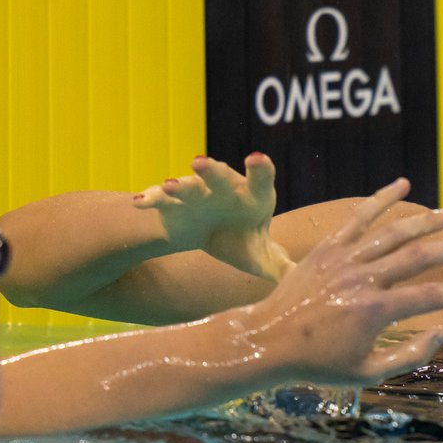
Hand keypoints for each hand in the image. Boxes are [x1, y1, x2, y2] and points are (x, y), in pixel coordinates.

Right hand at [134, 154, 294, 280]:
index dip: (259, 168)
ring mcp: (197, 193)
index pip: (260, 178)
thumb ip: (280, 266)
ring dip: (179, 185)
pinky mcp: (173, 203)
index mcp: (253, 196)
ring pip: (188, 186)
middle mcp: (224, 189)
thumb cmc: (241, 240)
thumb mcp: (261, 256)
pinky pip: (161, 199)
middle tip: (199, 162)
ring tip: (169, 184)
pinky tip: (140, 203)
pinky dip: (151, 199)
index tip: (256, 159)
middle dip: (210, 169)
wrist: (206, 235)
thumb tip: (301, 282)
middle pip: (219, 176)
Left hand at [237, 178, 442, 385]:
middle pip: (419, 256)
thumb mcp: (368, 373)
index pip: (430, 296)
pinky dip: (380, 199)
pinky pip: (358, 217)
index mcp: (374, 311)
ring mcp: (344, 259)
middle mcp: (362, 279)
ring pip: (394, 232)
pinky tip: (402, 184)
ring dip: (428, 220)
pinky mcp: (327, 248)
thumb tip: (442, 333)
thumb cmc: (319, 363)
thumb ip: (409, 355)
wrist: (268, 341)